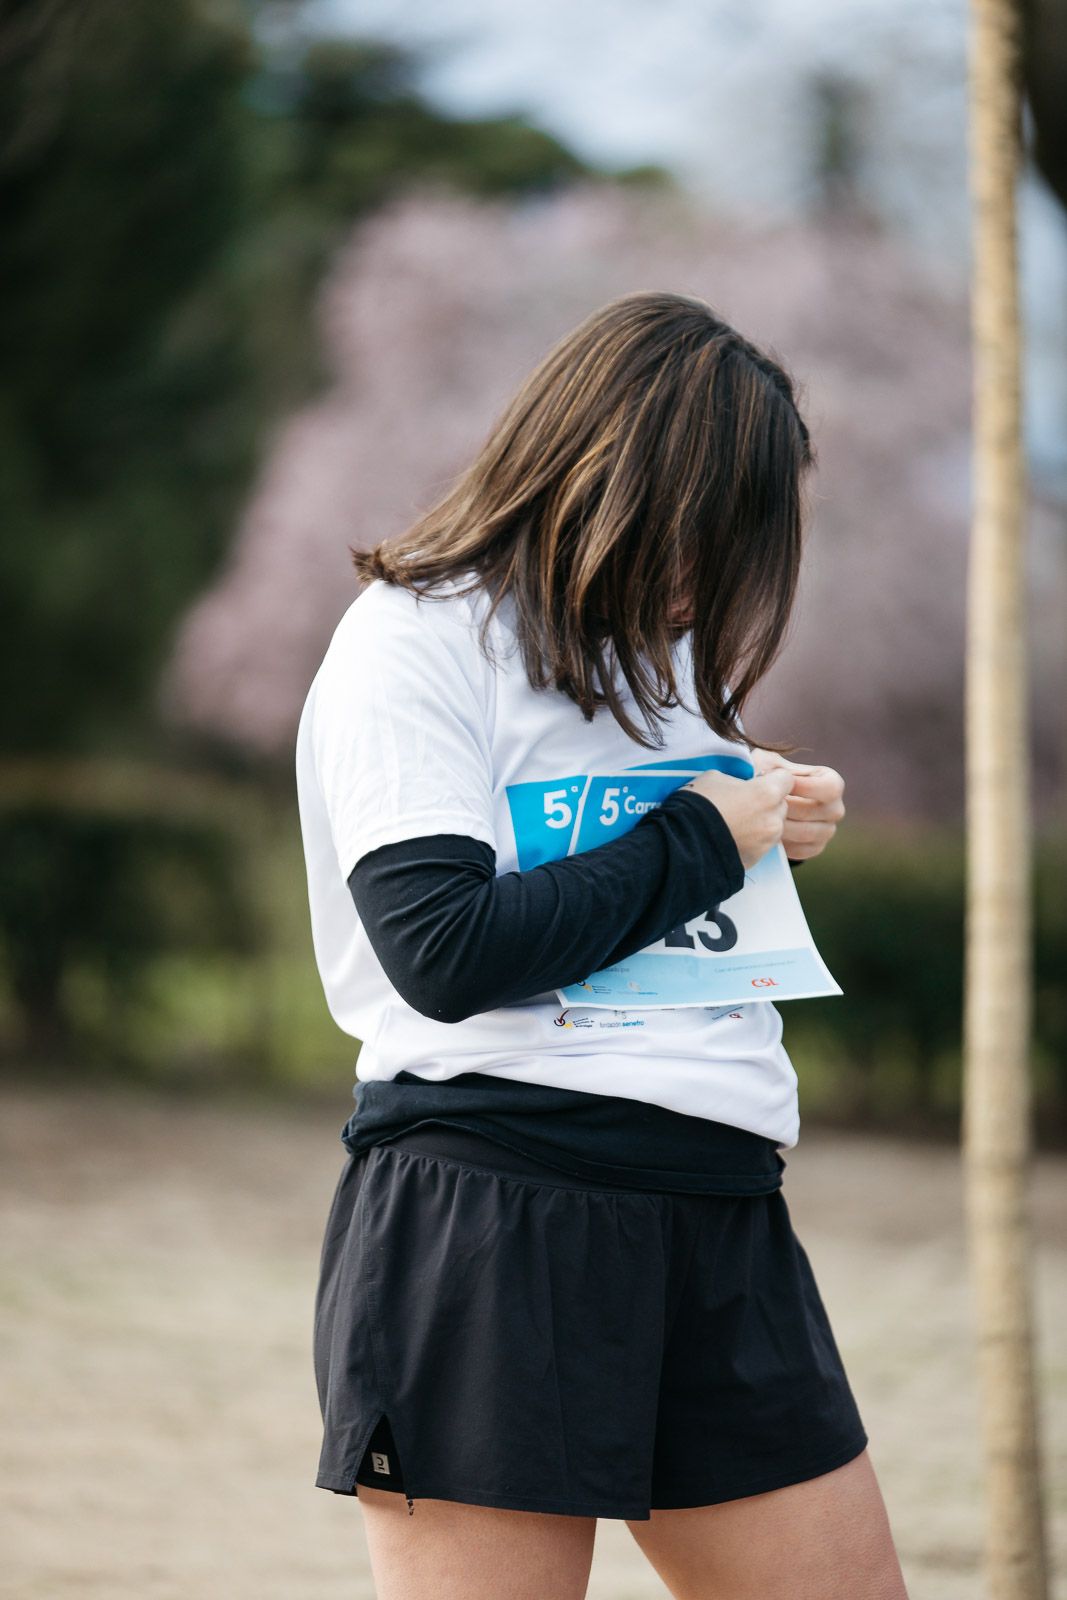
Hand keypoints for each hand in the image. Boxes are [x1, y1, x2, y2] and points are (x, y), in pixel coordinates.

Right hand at [680, 763, 795, 869]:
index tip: (759, 779)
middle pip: (780, 804)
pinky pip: (761, 844)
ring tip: (735, 823)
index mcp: (767, 793)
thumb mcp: (714, 778)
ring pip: (773, 826)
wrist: (682, 844)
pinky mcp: (758, 859)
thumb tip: (743, 784)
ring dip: (761, 822)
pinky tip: (731, 837)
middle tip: (743, 803)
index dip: (772, 777)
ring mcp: (767, 842)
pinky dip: (752, 840)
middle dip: (767, 802)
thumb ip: (737, 780)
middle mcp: (773, 818)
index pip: (786, 778)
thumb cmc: (697, 805)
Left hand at [748, 748, 844, 862]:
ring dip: (785, 827)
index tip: (781, 787)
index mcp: (830, 783)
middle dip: (792, 808)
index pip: (831, 787)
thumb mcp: (769, 765)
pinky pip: (804, 850)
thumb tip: (768, 776)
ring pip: (811, 833)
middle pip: (824, 812)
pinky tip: (770, 835)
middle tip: (770, 806)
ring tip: (765, 820)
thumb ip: (771, 767)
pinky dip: (786, 844)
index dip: (806, 787)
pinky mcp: (815, 848)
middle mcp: (834, 808)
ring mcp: (827, 830)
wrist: (764, 804)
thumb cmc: (770, 778)